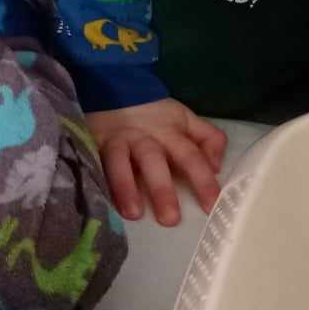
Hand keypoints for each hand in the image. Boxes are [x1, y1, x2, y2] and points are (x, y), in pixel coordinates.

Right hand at [87, 99, 225, 226]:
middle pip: (154, 162)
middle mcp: (143, 138)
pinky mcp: (92, 145)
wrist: (113, 89)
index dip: (201, 180)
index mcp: (170, 132)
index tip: (210, 206)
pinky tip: (100, 200)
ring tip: (133, 214)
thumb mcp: (185, 119)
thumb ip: (207, 139)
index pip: (190, 156)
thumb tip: (216, 167)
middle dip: (162, 190)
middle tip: (170, 220)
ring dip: (126, 187)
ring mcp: (116, 142)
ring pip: (120, 162)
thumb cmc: (154, 114)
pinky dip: (98, 181)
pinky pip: (94, 163)